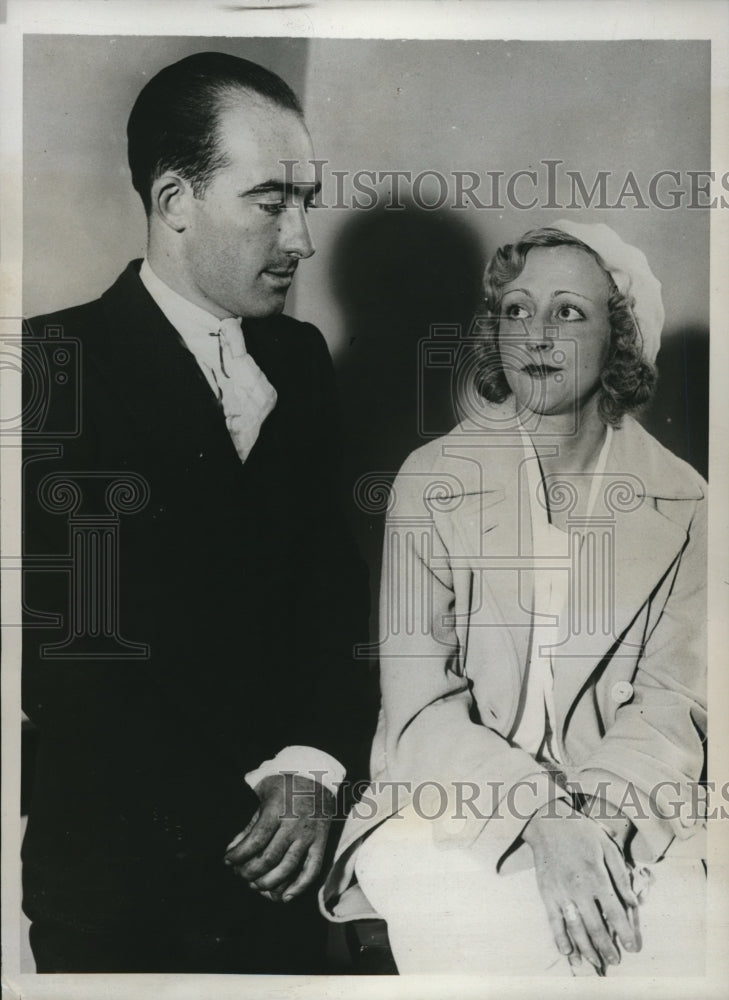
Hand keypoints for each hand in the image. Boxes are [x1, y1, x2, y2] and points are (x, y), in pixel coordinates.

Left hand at [223, 773, 334, 902]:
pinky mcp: (321, 842)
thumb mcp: (263, 797)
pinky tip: (284, 897)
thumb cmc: (285, 785)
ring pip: (288, 867)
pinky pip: (312, 870)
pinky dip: (299, 887)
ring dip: (268, 882)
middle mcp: (294, 825)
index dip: (239, 855)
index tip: (227, 861)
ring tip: (256, 885)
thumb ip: (248, 825)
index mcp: (278, 810)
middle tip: (240, 875)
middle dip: (250, 872)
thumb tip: (231, 849)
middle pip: (269, 858)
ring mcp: (309, 835)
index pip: (255, 840)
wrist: (317, 776)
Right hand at [522, 798, 640, 970]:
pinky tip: (568, 952)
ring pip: (575, 928)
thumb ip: (620, 875)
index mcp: (596, 876)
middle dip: (607, 947)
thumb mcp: (607, 846)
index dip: (625, 932)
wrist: (547, 822)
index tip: (633, 947)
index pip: (615, 912)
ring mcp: (561, 893)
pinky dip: (560, 939)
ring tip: (597, 963)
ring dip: (587, 949)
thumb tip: (633, 902)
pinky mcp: (546, 894)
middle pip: (595, 925)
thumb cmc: (580, 832)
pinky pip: (553, 921)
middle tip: (616, 961)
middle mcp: (578, 888)